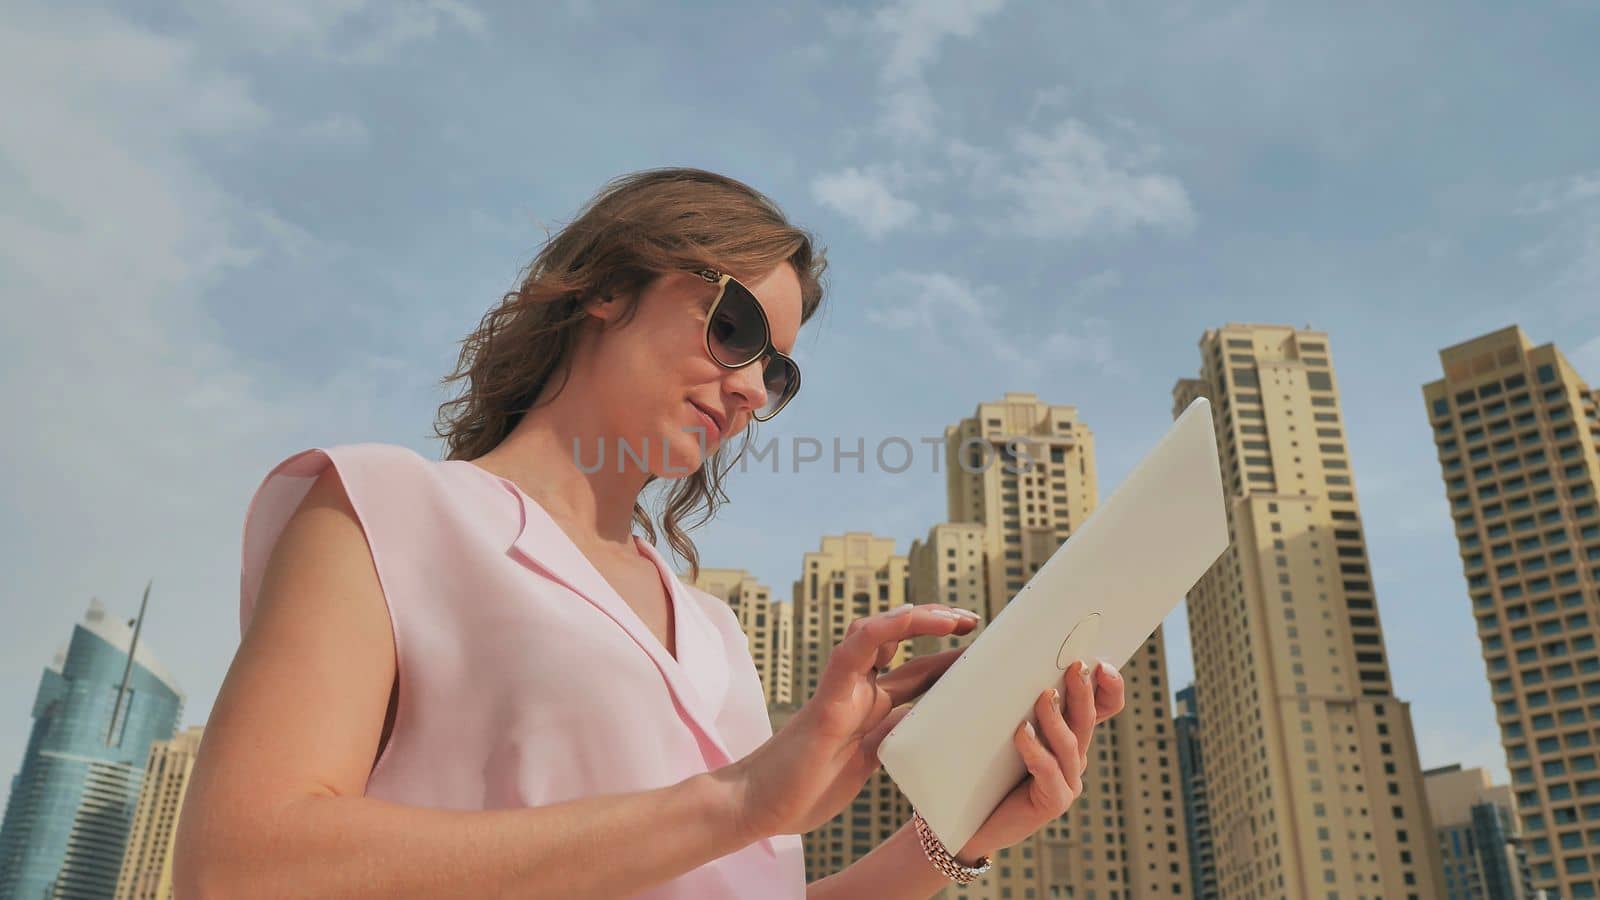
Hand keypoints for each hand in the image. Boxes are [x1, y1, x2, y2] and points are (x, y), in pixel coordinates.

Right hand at [727, 604, 979, 838]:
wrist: (757, 805)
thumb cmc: (806, 789)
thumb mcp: (869, 763)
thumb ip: (894, 739)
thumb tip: (936, 730)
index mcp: (870, 708)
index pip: (917, 673)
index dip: (950, 658)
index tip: (983, 649)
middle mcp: (857, 690)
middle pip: (900, 642)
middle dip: (938, 625)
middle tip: (972, 620)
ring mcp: (841, 689)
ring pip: (877, 634)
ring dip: (916, 617)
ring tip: (952, 616)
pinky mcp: (827, 699)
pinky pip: (853, 651)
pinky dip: (883, 629)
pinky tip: (913, 618)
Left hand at [954, 658, 1125, 863]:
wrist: (970, 819)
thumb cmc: (982, 767)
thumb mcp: (999, 726)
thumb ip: (1010, 698)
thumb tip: (1000, 654)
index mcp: (1068, 734)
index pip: (1101, 708)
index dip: (1108, 688)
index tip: (1101, 664)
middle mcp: (1073, 757)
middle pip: (1086, 719)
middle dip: (1084, 692)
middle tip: (1077, 667)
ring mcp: (1067, 781)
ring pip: (1070, 743)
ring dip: (1056, 717)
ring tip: (1043, 696)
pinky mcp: (1053, 802)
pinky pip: (1049, 772)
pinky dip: (1036, 750)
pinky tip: (1022, 732)